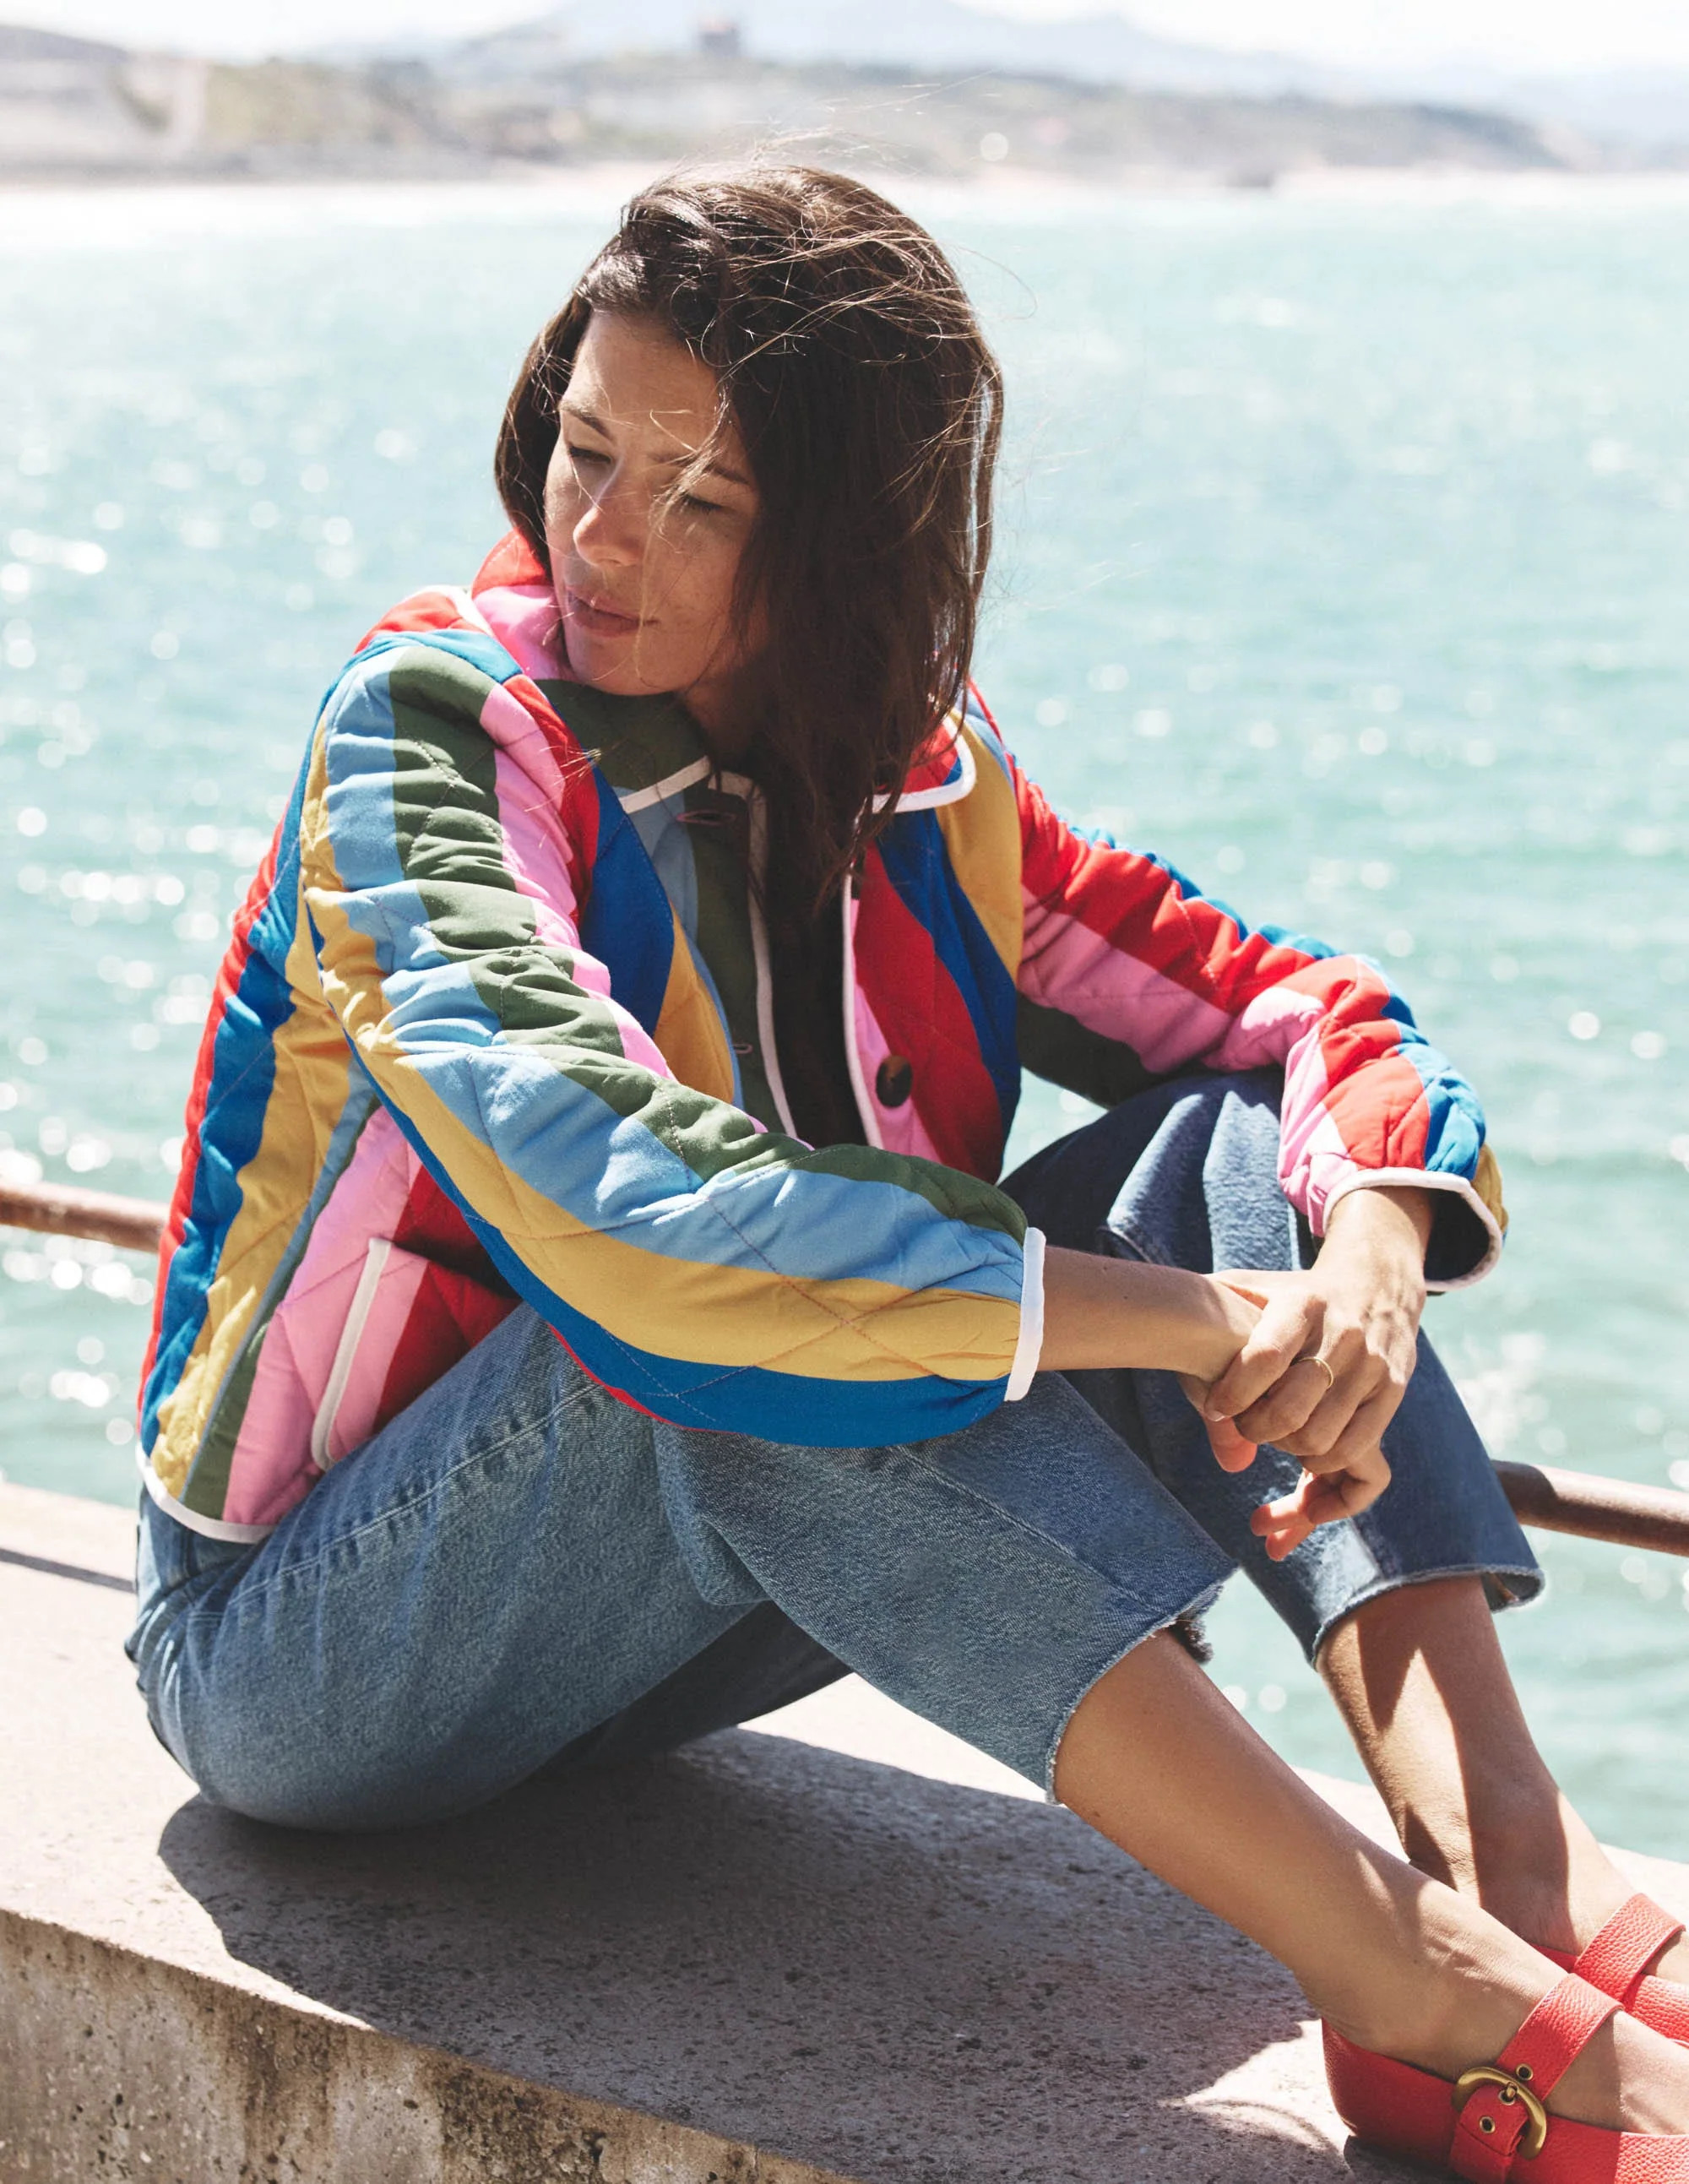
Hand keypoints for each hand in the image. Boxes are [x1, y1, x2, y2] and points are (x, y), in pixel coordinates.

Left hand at [1190, 1186, 1432, 1560]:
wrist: (1375, 1284)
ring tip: (1272, 1436)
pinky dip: (1324, 1465)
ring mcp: (1372, 1364)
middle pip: (1292, 1410)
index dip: (1234, 1392)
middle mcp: (1342, 1333)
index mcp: (1302, 1304)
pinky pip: (1356, 1448)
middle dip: (1256, 1429)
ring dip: (1289, 1450)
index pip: (1265, 1356)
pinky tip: (1304, 1455)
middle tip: (1242, 1425)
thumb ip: (1211, 1335)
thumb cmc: (1291, 1297)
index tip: (1216, 1407)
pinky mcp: (1392, 1391)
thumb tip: (1210, 1416)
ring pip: (1323, 1437)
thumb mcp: (1248, 1294)